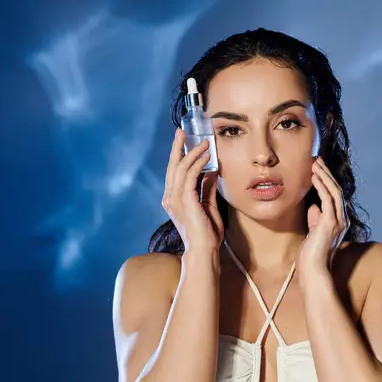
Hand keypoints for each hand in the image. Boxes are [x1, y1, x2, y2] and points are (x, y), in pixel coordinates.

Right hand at [162, 129, 223, 256]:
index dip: (178, 156)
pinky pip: (190, 176)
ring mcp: (175, 199)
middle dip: (177, 147)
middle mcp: (170, 198)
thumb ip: (206, 188)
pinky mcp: (186, 200)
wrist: (204, 250)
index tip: (184, 142)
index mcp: (173, 200)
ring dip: (193, 153)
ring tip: (205, 143)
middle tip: (181, 132)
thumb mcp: (208, 205)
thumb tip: (210, 171)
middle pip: (172, 167)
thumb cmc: (206, 234)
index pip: (174, 173)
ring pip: (181, 168)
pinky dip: (198, 163)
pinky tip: (207, 157)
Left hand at [296, 156, 349, 271]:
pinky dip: (321, 186)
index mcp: (339, 222)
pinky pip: (328, 199)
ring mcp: (338, 222)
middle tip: (317, 160)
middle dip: (326, 173)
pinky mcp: (330, 223)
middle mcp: (342, 220)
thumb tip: (314, 207)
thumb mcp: (313, 234)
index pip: (334, 196)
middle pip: (336, 190)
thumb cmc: (311, 257)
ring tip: (314, 164)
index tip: (318, 169)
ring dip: (324, 176)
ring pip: (334, 192)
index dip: (327, 180)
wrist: (312, 272)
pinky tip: (314, 177)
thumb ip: (315, 220)